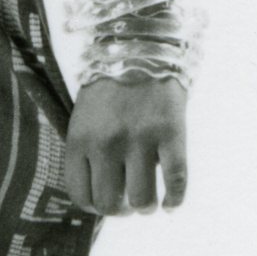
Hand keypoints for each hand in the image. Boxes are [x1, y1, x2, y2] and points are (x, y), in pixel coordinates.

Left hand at [57, 72, 188, 216]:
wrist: (139, 45)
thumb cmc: (108, 86)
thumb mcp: (83, 117)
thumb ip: (87, 152)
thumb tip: (101, 194)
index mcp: (80, 140)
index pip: (81, 195)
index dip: (94, 207)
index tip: (104, 203)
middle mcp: (107, 144)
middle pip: (110, 203)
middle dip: (120, 210)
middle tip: (128, 204)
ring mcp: (140, 139)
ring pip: (142, 199)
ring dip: (145, 207)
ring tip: (149, 202)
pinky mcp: (170, 133)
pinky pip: (176, 180)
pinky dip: (175, 198)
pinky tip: (171, 203)